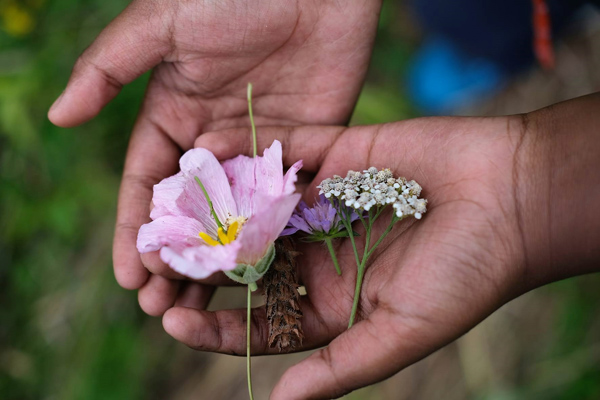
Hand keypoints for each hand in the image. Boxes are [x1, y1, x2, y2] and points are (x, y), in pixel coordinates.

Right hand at [47, 0, 382, 303]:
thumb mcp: (163, 25)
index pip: (146, 185)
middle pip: (189, 214)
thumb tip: (56, 118)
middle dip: (173, 259)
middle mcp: (213, 141)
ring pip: (233, 220)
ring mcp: (259, 150)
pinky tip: (263, 276)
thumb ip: (110, 68)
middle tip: (162, 307)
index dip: (134, 232)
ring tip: (205, 307)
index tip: (129, 277)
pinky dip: (271, 240)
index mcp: (174, 115)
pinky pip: (283, 202)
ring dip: (218, 263)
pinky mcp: (305, 150)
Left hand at [160, 94, 599, 398]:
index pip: (259, 319)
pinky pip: (285, 150)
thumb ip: (340, 364)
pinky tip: (210, 147)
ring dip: (213, 201)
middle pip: (247, 259)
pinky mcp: (338, 155)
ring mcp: (325, 201)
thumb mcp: (402, 331)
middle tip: (153, 261)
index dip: (216, 324)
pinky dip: (249, 147)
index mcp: (330, 299)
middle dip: (202, 261)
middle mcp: (319, 251)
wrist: (514, 200)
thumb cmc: (467, 275)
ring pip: (255, 203)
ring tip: (166, 202)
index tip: (172, 320)